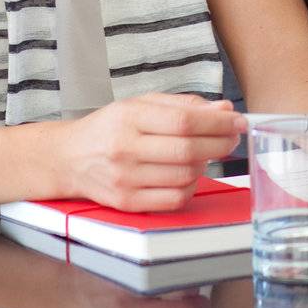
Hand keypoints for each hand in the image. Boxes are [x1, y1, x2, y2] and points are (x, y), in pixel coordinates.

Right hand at [56, 94, 245, 209]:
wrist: (69, 158)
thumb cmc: (110, 127)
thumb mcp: (142, 104)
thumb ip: (184, 105)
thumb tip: (224, 111)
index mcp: (130, 118)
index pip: (184, 121)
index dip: (217, 123)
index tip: (237, 121)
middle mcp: (126, 149)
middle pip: (187, 150)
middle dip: (220, 144)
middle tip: (232, 138)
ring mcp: (126, 180)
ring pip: (184, 176)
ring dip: (205, 165)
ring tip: (205, 153)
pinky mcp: (127, 203)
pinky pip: (174, 199)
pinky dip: (190, 187)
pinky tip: (187, 174)